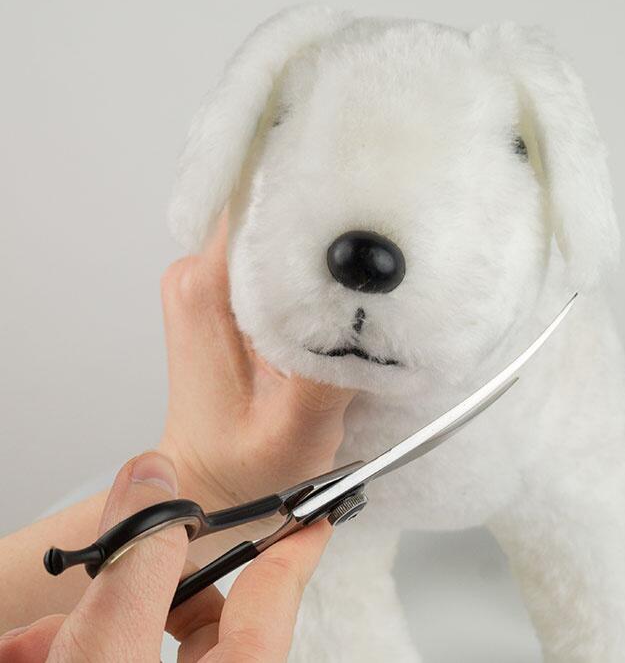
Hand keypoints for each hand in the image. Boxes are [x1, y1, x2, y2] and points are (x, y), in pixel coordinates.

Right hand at [0, 452, 328, 661]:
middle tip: (120, 556)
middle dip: (143, 580)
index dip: (299, 536)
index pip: (280, 589)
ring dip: (87, 622)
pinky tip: (28, 648)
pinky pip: (115, 660)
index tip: (316, 505)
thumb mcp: (108, 652)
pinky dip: (69, 648)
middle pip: (200, 611)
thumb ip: (136, 563)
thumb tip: (153, 480)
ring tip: (37, 634)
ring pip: (143, 639)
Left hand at [157, 217, 355, 544]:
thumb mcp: (295, 428)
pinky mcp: (231, 296)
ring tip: (362, 262)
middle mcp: (200, 277)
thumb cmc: (242, 466)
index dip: (307, 190)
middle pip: (265, 207)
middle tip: (377, 227)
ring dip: (318, 241)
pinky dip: (309, 265)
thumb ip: (329, 364)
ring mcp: (212, 283)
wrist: (213, 483)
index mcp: (205, 295)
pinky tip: (337, 287)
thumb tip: (370, 305)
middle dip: (321, 213)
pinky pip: (273, 255)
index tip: (359, 192)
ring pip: (272, 228)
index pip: (252, 202)